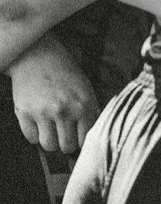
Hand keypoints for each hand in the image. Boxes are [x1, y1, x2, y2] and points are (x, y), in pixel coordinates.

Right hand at [8, 36, 99, 153]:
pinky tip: (39, 123)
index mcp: (83, 105)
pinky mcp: (24, 113)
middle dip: (67, 144)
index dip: (82, 141)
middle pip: (67, 147)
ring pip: (49, 146)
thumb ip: (91, 112)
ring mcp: (43, 113)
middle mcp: (64, 111)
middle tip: (65, 135)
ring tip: (52, 130)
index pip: (85, 139)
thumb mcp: (86, 89)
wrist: (39, 56)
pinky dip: (35, 135)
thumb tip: (93, 136)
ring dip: (51, 142)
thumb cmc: (66, 73)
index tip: (78, 137)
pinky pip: (31, 138)